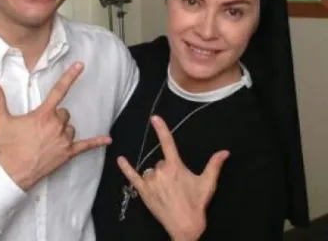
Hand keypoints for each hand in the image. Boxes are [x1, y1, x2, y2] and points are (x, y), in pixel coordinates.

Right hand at [0, 62, 111, 190]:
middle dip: (55, 117)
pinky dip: (96, 142)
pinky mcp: (68, 153)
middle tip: (41, 128)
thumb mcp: (1, 120)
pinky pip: (85, 146)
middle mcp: (56, 125)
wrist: (12, 173)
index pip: (59, 90)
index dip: (70, 76)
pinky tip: (108, 140)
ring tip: (47, 140)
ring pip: (71, 128)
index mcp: (43, 115)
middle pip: (64, 113)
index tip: (80, 65)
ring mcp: (63, 140)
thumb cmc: (8, 146)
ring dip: (63, 130)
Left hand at [117, 115, 228, 240]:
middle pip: (161, 162)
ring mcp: (151, 182)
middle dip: (167, 170)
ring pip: (150, 171)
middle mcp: (161, 171)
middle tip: (176, 185)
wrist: (185, 227)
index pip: (168, 143)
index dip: (161, 129)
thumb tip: (225, 151)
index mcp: (175, 167)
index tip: (154, 118)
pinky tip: (120, 159)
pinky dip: (126, 168)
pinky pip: (132, 177)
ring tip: (165, 191)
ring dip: (156, 177)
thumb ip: (214, 165)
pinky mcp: (143, 192)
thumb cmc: (196, 204)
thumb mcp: (207, 183)